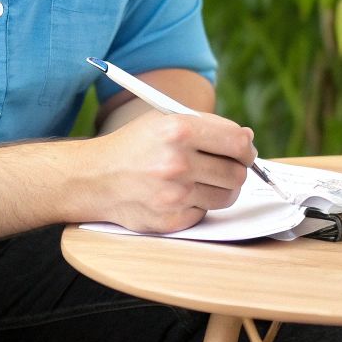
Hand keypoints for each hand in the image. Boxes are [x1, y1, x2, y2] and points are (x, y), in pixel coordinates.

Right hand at [77, 110, 255, 232]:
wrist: (94, 179)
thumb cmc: (135, 146)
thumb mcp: (164, 120)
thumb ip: (208, 126)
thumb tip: (247, 139)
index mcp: (178, 130)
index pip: (237, 142)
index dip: (247, 148)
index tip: (245, 152)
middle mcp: (176, 162)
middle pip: (237, 173)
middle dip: (236, 170)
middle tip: (225, 167)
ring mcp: (173, 195)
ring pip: (227, 196)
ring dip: (220, 189)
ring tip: (202, 180)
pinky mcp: (170, 220)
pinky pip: (204, 213)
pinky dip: (198, 205)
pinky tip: (179, 195)